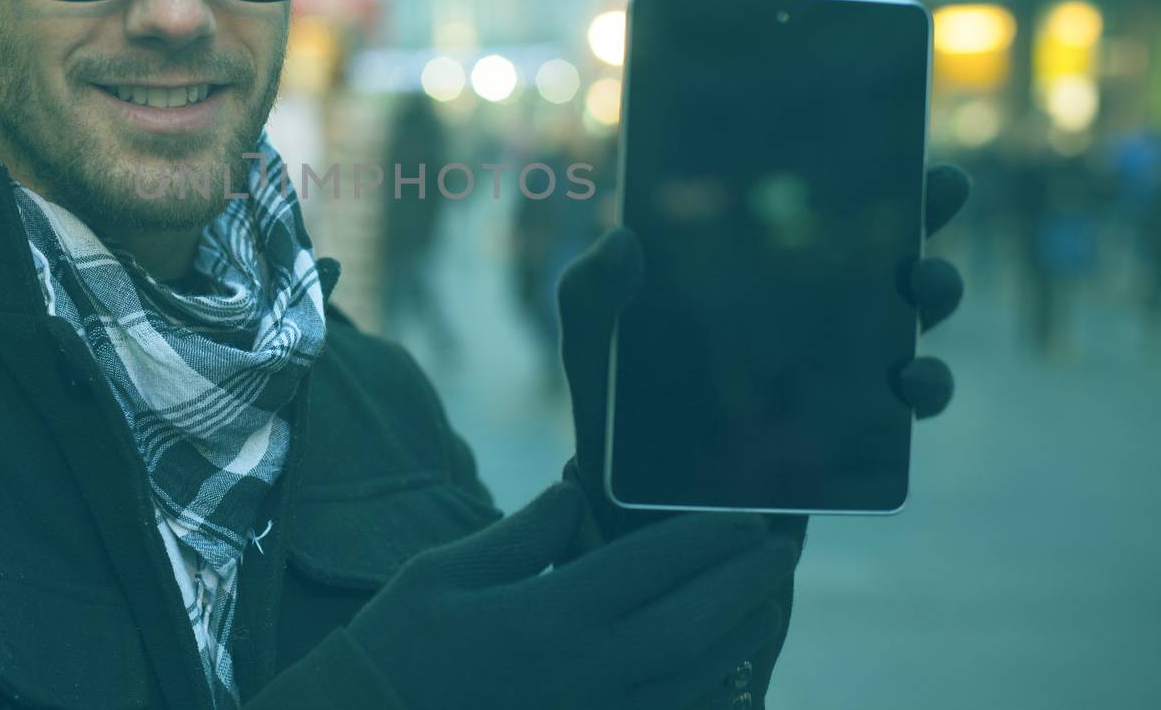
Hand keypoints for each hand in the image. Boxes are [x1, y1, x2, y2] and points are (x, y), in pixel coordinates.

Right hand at [346, 480, 799, 709]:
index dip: (706, 540)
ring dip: (741, 638)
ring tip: (769, 600)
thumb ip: (524, 534)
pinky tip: (726, 670)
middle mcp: (583, 675)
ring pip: (693, 682)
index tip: (748, 515)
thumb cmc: (400, 642)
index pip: (649, 571)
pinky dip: (707, 694)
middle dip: (745, 585)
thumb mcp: (447, 571)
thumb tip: (577, 494)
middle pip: (691, 628)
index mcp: (546, 620)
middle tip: (783, 548)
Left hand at [559, 162, 973, 527]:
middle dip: (924, 212)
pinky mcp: (850, 431)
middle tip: (942, 186)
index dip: (852, 167)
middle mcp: (799, 313)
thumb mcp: (591, 356)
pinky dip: (925, 385)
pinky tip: (909, 378)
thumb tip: (621, 238)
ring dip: (937, 290)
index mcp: (744, 277)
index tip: (885, 129)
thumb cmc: (615, 426)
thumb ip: (590, 298)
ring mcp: (832, 369)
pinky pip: (907, 402)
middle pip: (877, 248)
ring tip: (926, 283)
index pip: (806, 207)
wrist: (640, 524)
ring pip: (911, 316)